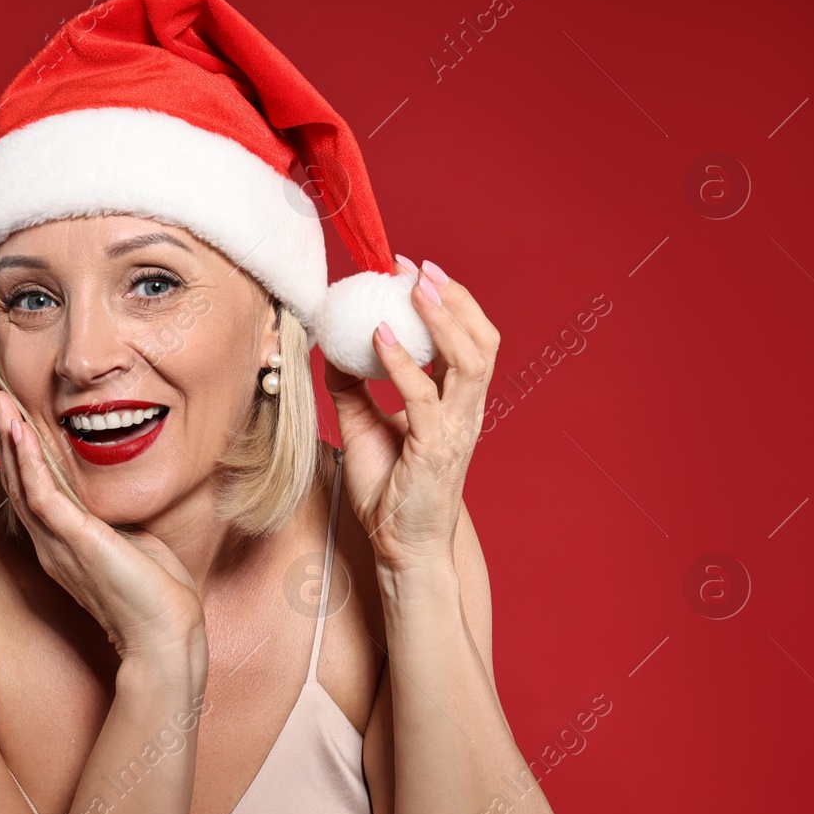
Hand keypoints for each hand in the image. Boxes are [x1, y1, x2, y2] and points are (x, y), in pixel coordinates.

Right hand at [0, 384, 205, 661]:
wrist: (166, 635)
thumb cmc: (158, 595)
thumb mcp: (134, 544)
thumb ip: (116, 523)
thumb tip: (120, 507)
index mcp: (62, 541)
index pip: (31, 485)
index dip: (16, 447)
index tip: (8, 410)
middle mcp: (50, 541)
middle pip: (15, 476)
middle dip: (1, 431)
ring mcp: (57, 542)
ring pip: (20, 479)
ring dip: (5, 435)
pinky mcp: (73, 541)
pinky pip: (40, 493)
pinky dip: (27, 459)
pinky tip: (19, 428)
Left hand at [323, 260, 499, 577]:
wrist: (400, 546)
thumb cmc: (389, 490)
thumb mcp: (363, 425)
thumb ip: (352, 386)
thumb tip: (331, 347)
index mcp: (456, 403)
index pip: (468, 341)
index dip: (448, 302)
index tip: (414, 270)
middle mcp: (465, 411)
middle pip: (482, 340)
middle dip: (453, 298)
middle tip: (416, 268)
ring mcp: (456, 429)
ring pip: (468, 361)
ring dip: (441, 320)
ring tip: (412, 289)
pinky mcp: (436, 448)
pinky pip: (423, 396)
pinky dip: (402, 363)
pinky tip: (378, 338)